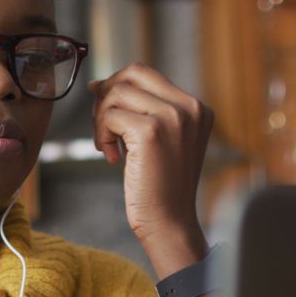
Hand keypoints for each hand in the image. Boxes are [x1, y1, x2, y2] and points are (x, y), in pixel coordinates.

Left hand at [89, 63, 213, 278]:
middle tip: (102, 127)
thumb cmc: (160, 186)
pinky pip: (109, 116)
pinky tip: (112, 157)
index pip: (145, 73)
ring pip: (116, 94)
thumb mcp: (162, 140)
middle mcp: (189, 107)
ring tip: (108, 147)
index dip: (117, 85)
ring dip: (101, 120)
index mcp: (196, 107)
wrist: (170, 222)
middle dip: (107, 96)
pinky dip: (101, 135)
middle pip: (131, 74)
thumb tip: (99, 84)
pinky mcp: (151, 131)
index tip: (103, 108)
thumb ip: (142, 111)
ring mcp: (172, 117)